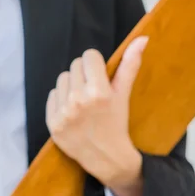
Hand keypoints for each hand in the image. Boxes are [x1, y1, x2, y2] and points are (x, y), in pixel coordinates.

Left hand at [45, 37, 148, 195]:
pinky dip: (61, 100)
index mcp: (99, 92)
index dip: (96, 65)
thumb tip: (142, 38)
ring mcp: (63, 112)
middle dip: (84, 74)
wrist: (105, 157)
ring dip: (71, 85)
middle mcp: (79, 101)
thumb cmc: (116, 122)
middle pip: (75, 65)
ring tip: (82, 100)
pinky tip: (72, 111)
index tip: (101, 76)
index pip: (89, 56)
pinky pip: (52, 95)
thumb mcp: (124, 94)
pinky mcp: (52, 122)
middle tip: (93, 91)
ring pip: (62, 78)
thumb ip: (130, 65)